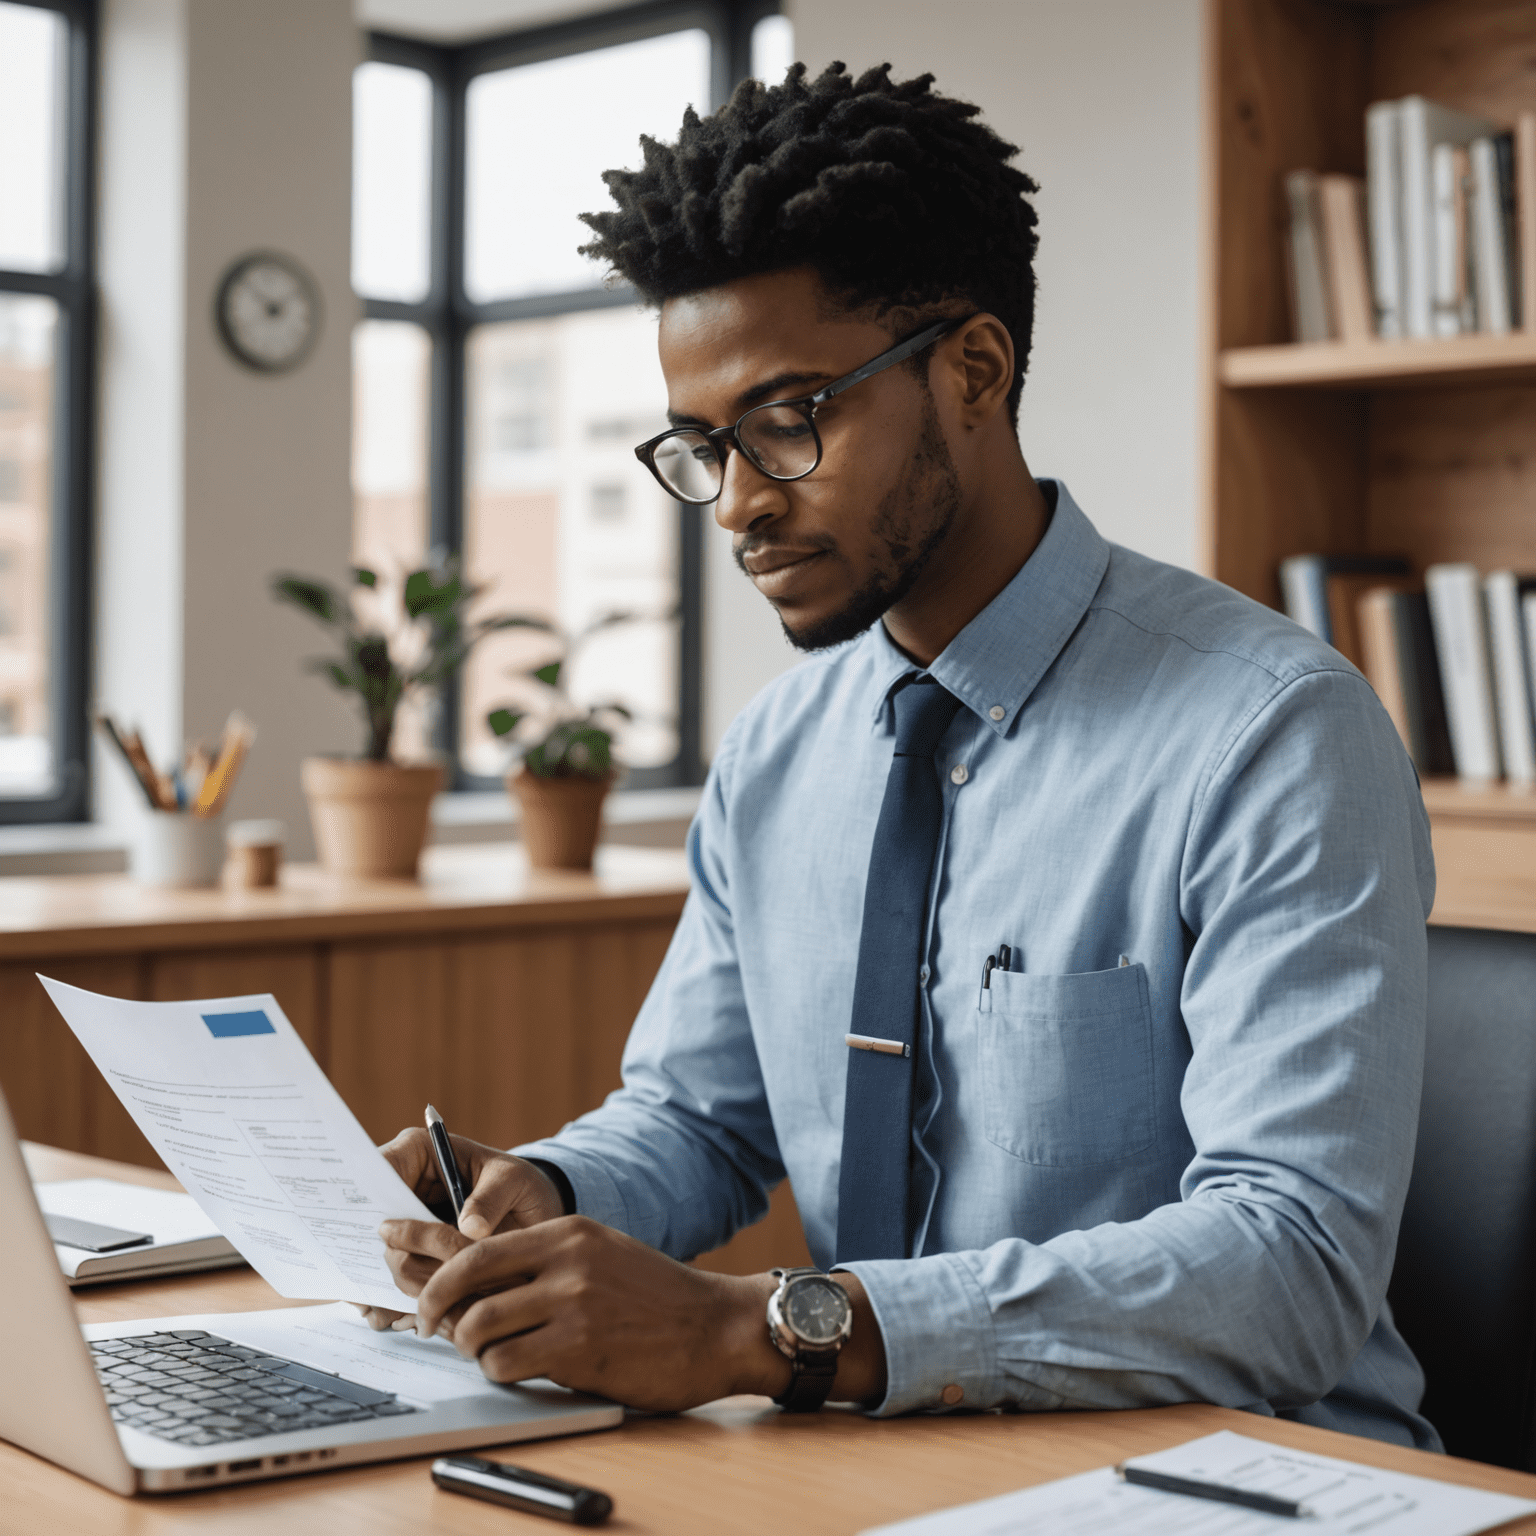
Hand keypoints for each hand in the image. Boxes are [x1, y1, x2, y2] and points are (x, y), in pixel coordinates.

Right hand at [356, 1128, 564, 1331]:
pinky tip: (408, 1320)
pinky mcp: (410, 1257)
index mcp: (418, 1154)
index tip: (384, 1233)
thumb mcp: (514, 1181)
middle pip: (374, 1223)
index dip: (371, 1199)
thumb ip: (493, 1198)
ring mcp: (402, 1227)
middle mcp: (401, 1189)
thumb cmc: (519, 1185)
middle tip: (406, 1286)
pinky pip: (391, 1282)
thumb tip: (471, 1228)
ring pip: (382, 1258)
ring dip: (393, 1285)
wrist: (530, 1213)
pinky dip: (396, 1303)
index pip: (378, 1170)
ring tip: (407, 1314)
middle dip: (390, 1255)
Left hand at [376, 1216, 888, 1410]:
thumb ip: (547, 1261)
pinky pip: (506, 1365)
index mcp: (568, 1231)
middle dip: (441, 1318)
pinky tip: (524, 1371)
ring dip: (475, 1352)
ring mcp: (572, 1303)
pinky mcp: (580, 1349)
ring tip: (492, 1356)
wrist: (718, 1327)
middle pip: (467, 1288)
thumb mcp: (601, 1255)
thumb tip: (479, 1287)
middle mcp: (565, 1260)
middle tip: (442, 1336)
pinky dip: (502, 1374)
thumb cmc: (657, 1296)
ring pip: (479, 1331)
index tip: (425, 1299)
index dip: (440, 1278)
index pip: (477, 1248)